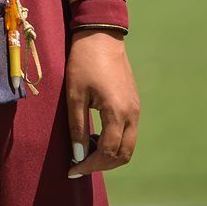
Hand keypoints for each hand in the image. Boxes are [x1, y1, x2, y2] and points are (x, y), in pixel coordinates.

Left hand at [64, 27, 139, 179]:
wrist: (101, 35)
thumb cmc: (83, 62)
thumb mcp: (74, 95)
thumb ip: (78, 127)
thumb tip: (78, 155)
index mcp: (117, 113)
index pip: (107, 152)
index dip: (89, 165)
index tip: (71, 170)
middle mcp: (132, 114)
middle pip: (123, 155)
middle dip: (102, 165)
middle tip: (79, 165)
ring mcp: (135, 109)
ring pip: (129, 146)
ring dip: (110, 155)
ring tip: (86, 151)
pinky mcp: (134, 104)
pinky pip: (129, 133)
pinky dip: (115, 142)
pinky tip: (95, 136)